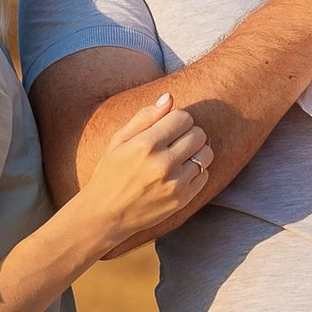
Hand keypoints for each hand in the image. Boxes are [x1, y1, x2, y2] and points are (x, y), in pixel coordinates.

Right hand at [79, 94, 212, 256]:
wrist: (106, 214)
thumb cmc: (111, 173)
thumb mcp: (118, 140)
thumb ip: (144, 117)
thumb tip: (169, 97)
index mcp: (145, 145)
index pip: (183, 117)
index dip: (177, 119)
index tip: (167, 127)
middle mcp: (163, 164)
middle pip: (198, 134)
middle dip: (188, 133)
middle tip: (173, 142)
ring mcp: (175, 184)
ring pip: (206, 154)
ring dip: (195, 152)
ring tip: (178, 157)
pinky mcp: (182, 199)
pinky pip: (205, 175)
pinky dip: (196, 171)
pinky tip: (178, 173)